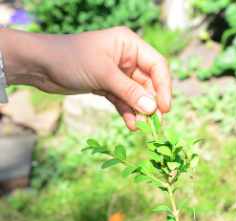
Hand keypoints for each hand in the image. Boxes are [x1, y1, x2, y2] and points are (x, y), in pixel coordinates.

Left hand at [0, 28, 170, 129]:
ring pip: (138, 94)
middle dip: (152, 103)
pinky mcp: (107, 85)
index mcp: (129, 44)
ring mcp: (118, 72)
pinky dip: (128, 112)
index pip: (157, 66)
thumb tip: (152, 109)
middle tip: (156, 124)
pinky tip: (131, 125)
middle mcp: (127, 57)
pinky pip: (124, 100)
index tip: (164, 109)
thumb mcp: (103, 74)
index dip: (164, 87)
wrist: (39, 64)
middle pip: (150, 83)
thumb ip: (129, 92)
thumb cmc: (71, 59)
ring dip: (140, 111)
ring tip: (142, 127)